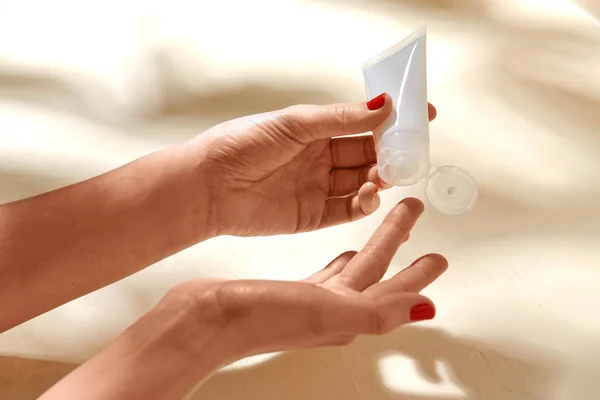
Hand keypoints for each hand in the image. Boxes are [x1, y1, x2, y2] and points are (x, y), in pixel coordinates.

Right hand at [164, 198, 446, 359]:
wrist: (205, 319)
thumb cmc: (260, 318)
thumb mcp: (327, 310)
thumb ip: (377, 308)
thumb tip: (423, 308)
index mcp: (347, 314)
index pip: (393, 289)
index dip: (418, 274)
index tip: (438, 257)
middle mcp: (333, 309)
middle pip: (376, 271)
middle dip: (399, 243)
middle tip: (413, 214)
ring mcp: (311, 300)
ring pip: (354, 268)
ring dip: (373, 247)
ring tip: (387, 230)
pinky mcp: (290, 289)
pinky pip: (328, 271)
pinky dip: (340, 258)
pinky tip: (342, 251)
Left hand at [194, 94, 436, 235]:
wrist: (209, 186)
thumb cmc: (244, 144)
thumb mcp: (296, 123)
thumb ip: (341, 118)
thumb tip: (383, 104)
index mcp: (316, 131)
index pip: (362, 124)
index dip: (391, 122)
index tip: (422, 118)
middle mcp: (320, 159)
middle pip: (367, 155)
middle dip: (389, 154)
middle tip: (406, 155)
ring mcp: (318, 187)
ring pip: (361, 183)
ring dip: (378, 179)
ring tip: (383, 176)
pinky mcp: (313, 216)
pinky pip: (348, 210)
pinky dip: (363, 204)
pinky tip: (368, 196)